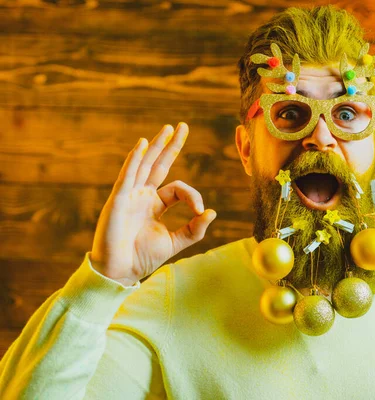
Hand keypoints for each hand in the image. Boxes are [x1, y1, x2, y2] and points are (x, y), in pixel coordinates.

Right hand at [90, 123, 216, 285]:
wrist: (120, 271)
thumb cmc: (142, 258)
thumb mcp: (175, 242)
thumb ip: (194, 229)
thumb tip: (212, 212)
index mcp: (154, 204)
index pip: (177, 188)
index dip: (192, 195)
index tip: (199, 211)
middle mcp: (142, 195)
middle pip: (158, 164)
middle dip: (170, 145)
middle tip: (180, 126)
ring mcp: (129, 195)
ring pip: (144, 164)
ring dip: (155, 145)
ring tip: (168, 128)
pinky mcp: (118, 200)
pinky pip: (127, 175)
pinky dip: (135, 159)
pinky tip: (143, 144)